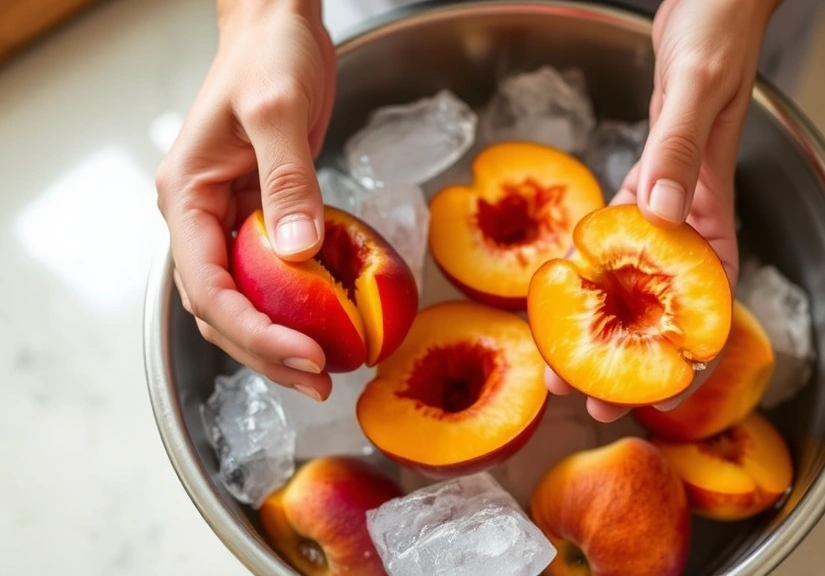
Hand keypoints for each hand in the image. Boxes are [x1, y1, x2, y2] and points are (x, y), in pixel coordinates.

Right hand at [155, 0, 335, 400]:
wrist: (278, 27)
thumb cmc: (268, 56)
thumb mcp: (278, 111)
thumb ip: (288, 182)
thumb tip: (300, 254)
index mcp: (186, 197)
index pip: (207, 286)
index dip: (253, 330)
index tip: (304, 352)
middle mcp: (200, 217)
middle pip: (222, 308)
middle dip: (267, 351)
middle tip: (320, 379)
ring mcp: (230, 220)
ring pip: (245, 300)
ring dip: (280, 339)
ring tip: (324, 371)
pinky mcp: (263, 216)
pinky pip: (273, 276)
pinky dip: (297, 307)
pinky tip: (329, 326)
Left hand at [545, 0, 781, 421]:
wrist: (711, 1)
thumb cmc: (720, 34)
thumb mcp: (697, 90)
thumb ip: (676, 151)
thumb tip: (657, 214)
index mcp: (712, 204)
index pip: (708, 298)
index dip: (683, 354)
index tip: (654, 393)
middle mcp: (690, 211)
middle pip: (660, 302)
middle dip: (626, 355)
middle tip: (585, 397)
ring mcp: (667, 195)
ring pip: (634, 274)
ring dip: (603, 318)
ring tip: (565, 359)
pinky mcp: (648, 172)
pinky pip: (621, 230)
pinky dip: (598, 260)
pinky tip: (573, 283)